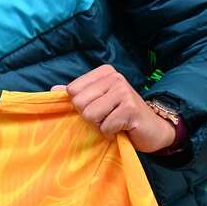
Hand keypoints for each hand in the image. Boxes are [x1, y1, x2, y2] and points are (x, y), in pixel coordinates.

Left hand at [54, 65, 175, 152]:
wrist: (153, 129)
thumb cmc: (122, 116)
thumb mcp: (98, 102)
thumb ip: (77, 95)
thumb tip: (53, 90)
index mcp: (104, 72)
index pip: (73, 90)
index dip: (82, 105)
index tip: (99, 108)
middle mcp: (115, 77)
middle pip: (79, 102)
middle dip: (90, 117)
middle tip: (107, 117)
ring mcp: (123, 91)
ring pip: (90, 115)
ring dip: (100, 125)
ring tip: (114, 123)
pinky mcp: (130, 108)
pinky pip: (105, 126)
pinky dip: (111, 133)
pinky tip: (122, 129)